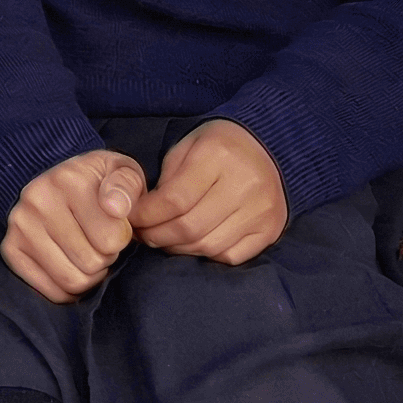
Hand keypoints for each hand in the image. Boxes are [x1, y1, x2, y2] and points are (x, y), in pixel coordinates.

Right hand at [1, 149, 147, 304]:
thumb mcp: (124, 173)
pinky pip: (51, 292)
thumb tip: (116, 207)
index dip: (122, 239)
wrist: (63, 184)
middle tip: (100, 241)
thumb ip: (128, 185)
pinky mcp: (11, 249)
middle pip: (91, 263)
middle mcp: (37, 200)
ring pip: (71, 281)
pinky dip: (69, 290)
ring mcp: (20, 226)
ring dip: (89, 276)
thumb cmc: (101, 184)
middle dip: (105, 258)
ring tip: (87, 252)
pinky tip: (71, 265)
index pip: (111, 239)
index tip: (115, 225)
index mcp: (68, 179)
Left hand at [128, 119, 287, 264]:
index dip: (147, 216)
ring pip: (209, 246)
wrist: (267, 147)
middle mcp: (245, 184)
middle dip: (157, 236)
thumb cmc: (216, 147)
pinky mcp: (271, 230)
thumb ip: (165, 182)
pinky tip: (194, 243)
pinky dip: (206, 255)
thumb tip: (144, 218)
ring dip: (178, 249)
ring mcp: (262, 210)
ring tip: (164, 240)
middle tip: (143, 234)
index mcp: (218, 156)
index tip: (131, 219)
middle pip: (190, 228)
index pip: (174, 200)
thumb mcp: (185, 149)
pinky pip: (230, 256)